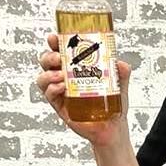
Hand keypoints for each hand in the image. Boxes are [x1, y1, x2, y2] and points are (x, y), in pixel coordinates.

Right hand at [36, 33, 131, 147]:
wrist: (113, 127)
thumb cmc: (113, 104)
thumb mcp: (120, 84)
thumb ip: (121, 72)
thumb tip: (120, 63)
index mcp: (77, 67)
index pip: (62, 50)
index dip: (55, 42)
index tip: (55, 37)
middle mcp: (66, 77)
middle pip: (47, 61)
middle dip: (49, 56)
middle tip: (58, 57)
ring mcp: (61, 91)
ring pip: (44, 77)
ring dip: (49, 73)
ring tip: (62, 76)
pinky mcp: (60, 106)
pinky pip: (49, 95)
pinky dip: (53, 89)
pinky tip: (63, 87)